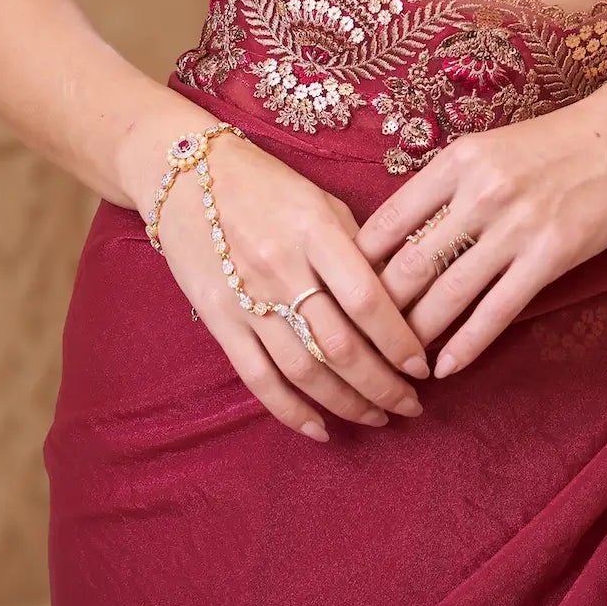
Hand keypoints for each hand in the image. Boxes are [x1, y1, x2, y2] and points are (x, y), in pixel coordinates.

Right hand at [153, 131, 429, 441]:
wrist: (183, 176)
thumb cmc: (265, 183)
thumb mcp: (320, 200)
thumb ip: (358, 247)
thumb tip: (399, 299)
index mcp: (315, 230)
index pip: (367, 299)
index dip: (399, 341)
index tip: (423, 367)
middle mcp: (282, 267)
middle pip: (340, 344)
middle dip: (383, 385)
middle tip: (411, 405)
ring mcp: (247, 298)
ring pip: (304, 370)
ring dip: (347, 403)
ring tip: (378, 418)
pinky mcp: (219, 320)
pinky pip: (258, 378)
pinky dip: (291, 411)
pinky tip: (321, 430)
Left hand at [354, 96, 606, 378]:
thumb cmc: (547, 147)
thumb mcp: (484, 150)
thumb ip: (442, 188)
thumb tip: (394, 237)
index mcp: (456, 161)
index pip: (388, 222)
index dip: (359, 266)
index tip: (344, 296)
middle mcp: (480, 192)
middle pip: (410, 264)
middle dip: (381, 313)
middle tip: (363, 343)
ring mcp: (516, 225)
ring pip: (448, 294)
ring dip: (418, 336)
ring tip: (399, 363)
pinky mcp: (551, 255)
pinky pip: (497, 310)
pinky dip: (467, 345)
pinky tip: (448, 367)